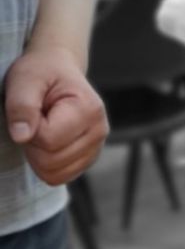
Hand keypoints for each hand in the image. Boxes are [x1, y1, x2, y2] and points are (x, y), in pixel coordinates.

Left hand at [3, 47, 107, 186]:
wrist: (56, 70)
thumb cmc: (42, 72)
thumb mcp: (26, 79)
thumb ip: (22, 105)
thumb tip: (21, 136)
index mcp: (90, 110)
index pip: (48, 139)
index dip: (30, 127)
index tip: (34, 108)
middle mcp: (99, 132)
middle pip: (51, 161)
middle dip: (33, 143)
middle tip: (35, 118)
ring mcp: (95, 149)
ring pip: (53, 174)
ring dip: (38, 154)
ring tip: (42, 127)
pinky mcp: (86, 160)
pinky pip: (57, 178)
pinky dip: (45, 164)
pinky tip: (47, 139)